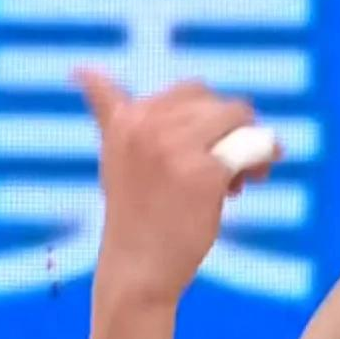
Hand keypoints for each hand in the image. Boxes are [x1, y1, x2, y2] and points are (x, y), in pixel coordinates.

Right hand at [79, 69, 275, 308]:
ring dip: (249, 143)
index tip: (205, 146)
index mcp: (126, 117)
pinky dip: (259, 161)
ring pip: (237, 119)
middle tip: (233, 164)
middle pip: (217, 103)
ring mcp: (176, 147)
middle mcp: (148, 124)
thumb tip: (80, 68)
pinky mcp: (205, 172)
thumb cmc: (133, 214)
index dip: (209, 116)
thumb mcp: (115, 153)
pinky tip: (250, 181)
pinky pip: (249, 149)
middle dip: (232, 129)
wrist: (138, 270)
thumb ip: (106, 108)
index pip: (189, 91)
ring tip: (243, 176)